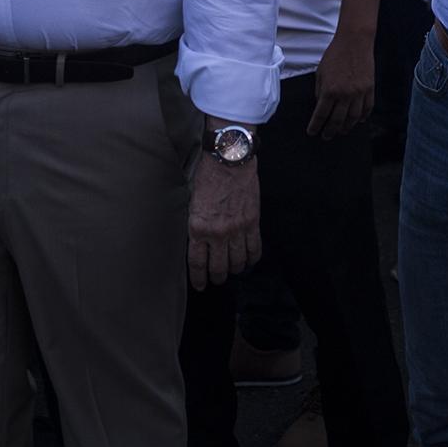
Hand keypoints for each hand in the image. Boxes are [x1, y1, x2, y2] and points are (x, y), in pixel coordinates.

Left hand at [187, 145, 260, 289]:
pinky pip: (255, 247)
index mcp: (197, 228)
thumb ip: (196, 226)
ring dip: (235, 270)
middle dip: (217, 277)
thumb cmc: (207, 178)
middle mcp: (217, 233)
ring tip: (233, 271)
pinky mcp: (253, 222)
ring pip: (237, 261)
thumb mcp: (192, 204)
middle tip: (217, 280)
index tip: (201, 286)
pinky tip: (249, 261)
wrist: (229, 161)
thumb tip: (200, 243)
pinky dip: (252, 258)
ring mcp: (237, 229)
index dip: (199, 278)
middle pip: (218, 267)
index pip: (197, 263)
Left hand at [308, 30, 375, 138]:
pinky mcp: (370, 89)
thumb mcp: (320, 73)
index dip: (315, 126)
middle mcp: (345, 95)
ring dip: (347, 127)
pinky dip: (363, 117)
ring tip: (342, 131)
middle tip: (326, 136)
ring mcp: (359, 93)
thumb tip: (321, 105)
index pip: (321, 115)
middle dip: (330, 131)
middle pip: (337, 120)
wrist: (354, 42)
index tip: (312, 132)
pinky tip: (359, 121)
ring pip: (353, 118)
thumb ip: (320, 91)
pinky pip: (367, 108)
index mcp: (330, 90)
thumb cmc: (335, 55)